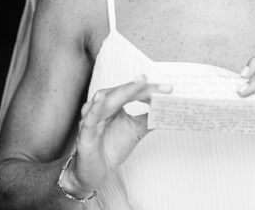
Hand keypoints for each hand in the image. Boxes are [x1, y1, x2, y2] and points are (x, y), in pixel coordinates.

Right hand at [63, 77, 170, 192]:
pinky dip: (95, 109)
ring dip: (121, 91)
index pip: (132, 91)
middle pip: (121, 92)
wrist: (98, 171)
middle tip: (155, 85)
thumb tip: (167, 109)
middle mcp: (102, 108)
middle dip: (138, 87)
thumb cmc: (113, 146)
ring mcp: (93, 119)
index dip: (150, 89)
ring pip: (105, 101)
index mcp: (114, 104)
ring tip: (137, 83)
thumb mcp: (136, 130)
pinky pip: (89, 120)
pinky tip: (102, 100)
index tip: (168, 89)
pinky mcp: (85, 135)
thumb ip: (150, 118)